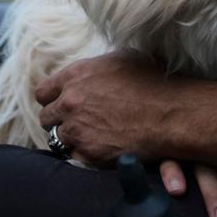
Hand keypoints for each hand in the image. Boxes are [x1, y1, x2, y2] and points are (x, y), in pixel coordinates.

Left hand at [34, 51, 177, 167]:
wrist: (173, 113)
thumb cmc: (154, 82)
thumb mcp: (121, 59)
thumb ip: (94, 68)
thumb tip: (86, 73)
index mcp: (76, 75)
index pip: (43, 92)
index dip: (53, 100)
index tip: (62, 106)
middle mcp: (70, 101)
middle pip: (46, 118)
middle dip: (59, 121)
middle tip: (76, 125)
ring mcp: (77, 129)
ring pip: (57, 139)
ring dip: (71, 140)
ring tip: (90, 138)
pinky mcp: (88, 152)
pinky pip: (74, 157)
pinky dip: (85, 155)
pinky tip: (101, 149)